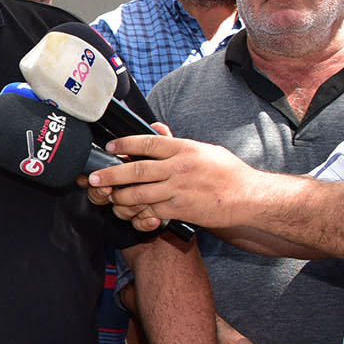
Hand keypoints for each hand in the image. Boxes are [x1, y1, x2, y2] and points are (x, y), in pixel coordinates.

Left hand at [86, 133, 259, 231]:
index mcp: (184, 149)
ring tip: (109, 197)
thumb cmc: (229, 173)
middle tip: (94, 176)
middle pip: (135, 170)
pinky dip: (138, 213)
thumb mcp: (205, 149)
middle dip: (111, 174)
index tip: (110, 147)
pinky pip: (152, 211)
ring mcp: (178, 189)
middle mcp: (179, 167)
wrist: (249, 198)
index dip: (124, 145)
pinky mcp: (180, 210)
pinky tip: (131, 213)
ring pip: (139, 194)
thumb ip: (177, 142)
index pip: (147, 143)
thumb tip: (156, 129)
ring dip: (119, 197)